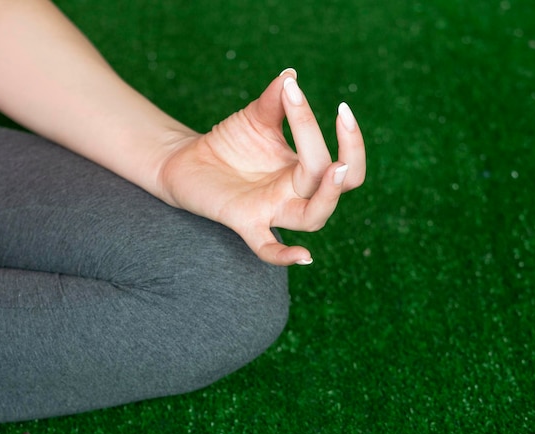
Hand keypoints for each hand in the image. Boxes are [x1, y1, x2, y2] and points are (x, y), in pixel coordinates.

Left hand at [158, 69, 365, 265]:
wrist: (189, 160)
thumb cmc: (230, 142)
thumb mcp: (255, 117)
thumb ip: (274, 101)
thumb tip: (290, 75)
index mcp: (305, 168)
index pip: (337, 156)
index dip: (346, 134)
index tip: (324, 98)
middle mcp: (296, 192)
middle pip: (335, 182)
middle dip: (345, 152)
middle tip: (341, 118)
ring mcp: (273, 209)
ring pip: (314, 216)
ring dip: (328, 196)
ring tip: (333, 168)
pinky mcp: (245, 221)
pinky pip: (267, 247)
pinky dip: (285, 254)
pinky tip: (304, 256)